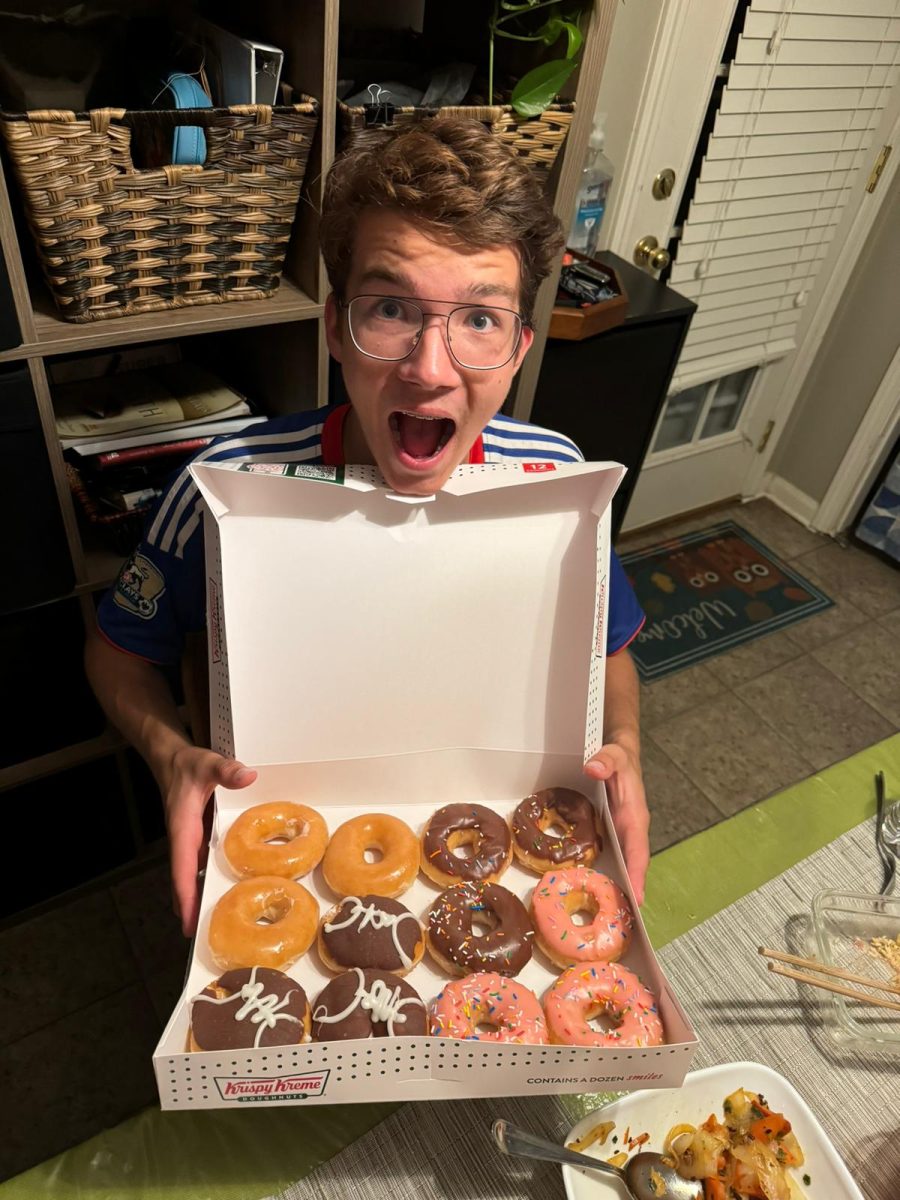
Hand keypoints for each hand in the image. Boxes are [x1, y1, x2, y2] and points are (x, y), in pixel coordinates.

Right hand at [164, 746, 256, 936]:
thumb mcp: (208, 763)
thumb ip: (226, 770)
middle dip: (191, 908)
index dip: (185, 895)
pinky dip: (209, 880)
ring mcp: (191, 842)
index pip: (182, 867)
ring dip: (200, 898)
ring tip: (217, 926)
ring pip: (193, 876)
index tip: (187, 922)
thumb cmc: (189, 764)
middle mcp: (184, 840)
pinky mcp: (198, 839)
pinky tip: (225, 891)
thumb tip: (248, 776)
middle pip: (185, 881)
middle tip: (205, 938)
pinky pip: (202, 865)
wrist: (172, 759)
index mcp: (183, 828)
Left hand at [584, 740, 648, 904]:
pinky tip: (594, 890)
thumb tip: (594, 767)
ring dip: (618, 887)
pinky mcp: (612, 834)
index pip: (638, 850)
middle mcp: (631, 830)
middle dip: (630, 892)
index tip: (638, 900)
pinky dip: (607, 873)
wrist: (618, 755)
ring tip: (610, 918)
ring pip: (622, 865)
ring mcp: (622, 834)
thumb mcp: (614, 755)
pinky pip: (611, 857)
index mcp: (634, 816)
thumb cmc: (618, 758)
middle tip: (623, 922)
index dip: (638, 875)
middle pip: (633, 866)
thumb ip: (606, 760)